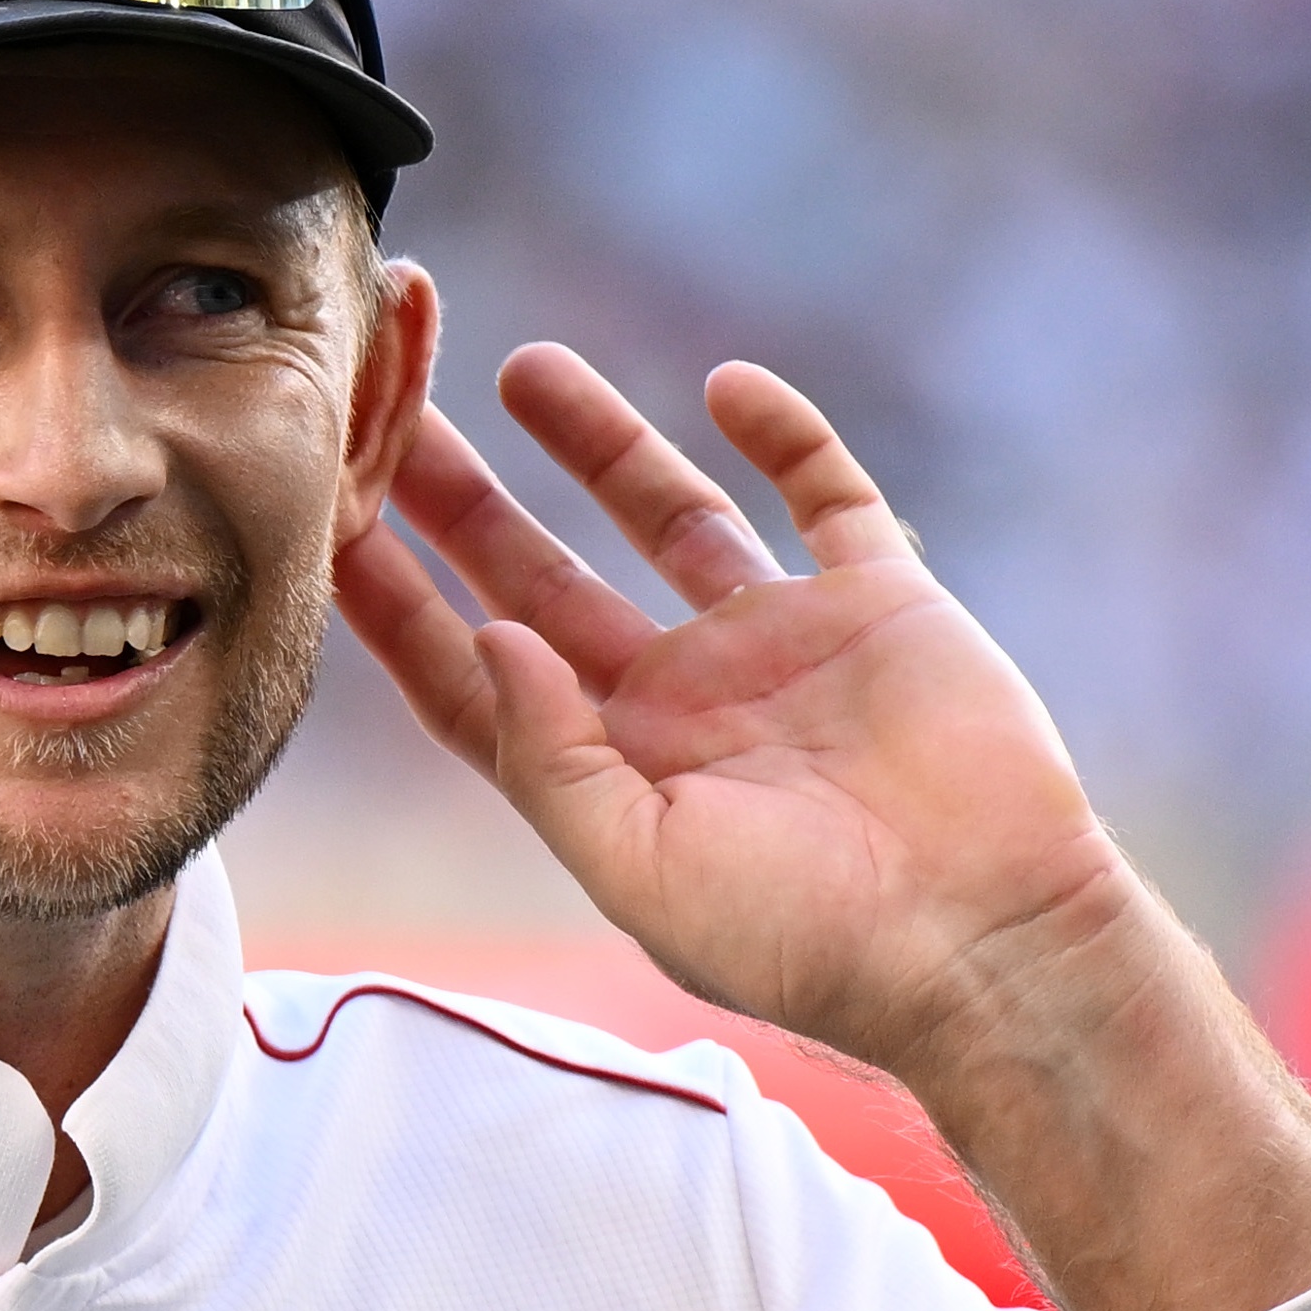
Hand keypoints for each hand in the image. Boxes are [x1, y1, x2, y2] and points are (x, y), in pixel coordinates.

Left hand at [335, 343, 1108, 1069]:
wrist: (989, 944)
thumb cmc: (809, 942)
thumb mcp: (643, 874)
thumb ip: (551, 758)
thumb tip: (485, 636)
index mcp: (612, 771)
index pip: (474, 677)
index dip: (395, 606)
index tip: (321, 526)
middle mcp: (682, 699)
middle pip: (542, 578)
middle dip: (462, 501)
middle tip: (388, 411)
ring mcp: (781, 643)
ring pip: (666, 514)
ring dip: (598, 441)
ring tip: (519, 365)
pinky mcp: (882, 604)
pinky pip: (824, 496)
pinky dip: (782, 436)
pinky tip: (725, 385)